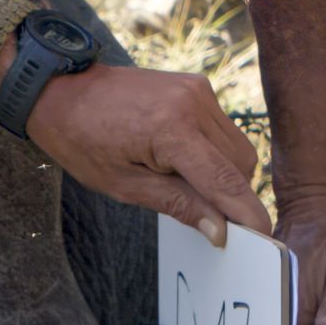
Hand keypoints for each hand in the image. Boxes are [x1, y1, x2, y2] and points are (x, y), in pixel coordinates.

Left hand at [26, 64, 270, 247]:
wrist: (62, 90)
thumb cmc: (82, 140)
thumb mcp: (124, 185)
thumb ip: (178, 204)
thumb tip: (220, 230)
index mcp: (172, 131)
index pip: (226, 181)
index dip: (247, 213)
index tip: (264, 239)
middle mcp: (194, 104)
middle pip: (241, 164)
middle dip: (230, 194)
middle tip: (200, 211)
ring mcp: (198, 90)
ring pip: (237, 147)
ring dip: (223, 172)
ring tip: (177, 176)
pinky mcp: (197, 85)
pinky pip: (222, 129)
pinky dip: (212, 151)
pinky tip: (178, 156)